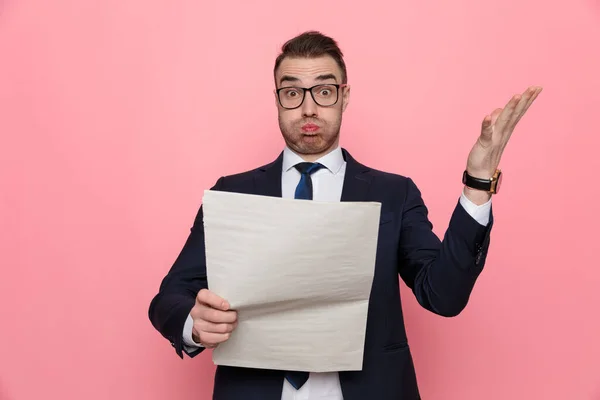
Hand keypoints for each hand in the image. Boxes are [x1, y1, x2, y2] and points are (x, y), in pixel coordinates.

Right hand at [190, 289, 237, 348]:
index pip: (204, 296)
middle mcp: (196, 311)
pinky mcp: (202, 337)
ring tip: (233, 324)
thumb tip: (238, 303)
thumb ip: (225, 298)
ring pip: (220, 327)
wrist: (204, 322)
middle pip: (215, 315)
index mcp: (200, 299)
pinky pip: (218, 338)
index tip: (227, 306)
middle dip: (230, 317)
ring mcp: (197, 325)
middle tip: (235, 316)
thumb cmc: (215, 308)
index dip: (217, 301)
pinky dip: (226, 335)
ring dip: (230, 326)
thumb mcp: (218, 299)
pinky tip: (227, 332)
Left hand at [464, 86, 542, 202]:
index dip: (527, 100)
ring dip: (510, 108)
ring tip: (517, 95)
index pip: (518, 112)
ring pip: (504, 121)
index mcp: (506, 129)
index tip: (537, 88)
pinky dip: (487, 125)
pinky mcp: (484, 144)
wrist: (480, 174)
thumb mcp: (491, 135)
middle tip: (535, 87)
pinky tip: (487, 116)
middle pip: (515, 114)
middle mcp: (503, 132)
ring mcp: (495, 138)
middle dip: (525, 100)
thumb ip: (495, 123)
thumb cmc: (486, 155)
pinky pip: (486, 133)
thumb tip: (497, 110)